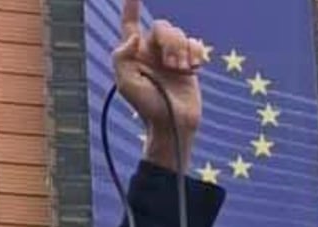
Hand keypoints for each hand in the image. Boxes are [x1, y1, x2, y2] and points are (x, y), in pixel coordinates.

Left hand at [113, 0, 206, 170]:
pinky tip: (193, 69)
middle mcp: (152, 52)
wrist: (172, 122)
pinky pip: (195, 44)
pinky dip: (195, 53)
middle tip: (172, 66)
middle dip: (170, 41)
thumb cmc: (146, 106)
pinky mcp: (188, 63)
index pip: (130, 24)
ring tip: (181, 71)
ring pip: (180, 34)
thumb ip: (122, 57)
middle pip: (163, 26)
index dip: (131, 7)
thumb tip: (134, 36)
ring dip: (182, 51)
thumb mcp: (126, 84)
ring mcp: (171, 57)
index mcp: (134, 54)